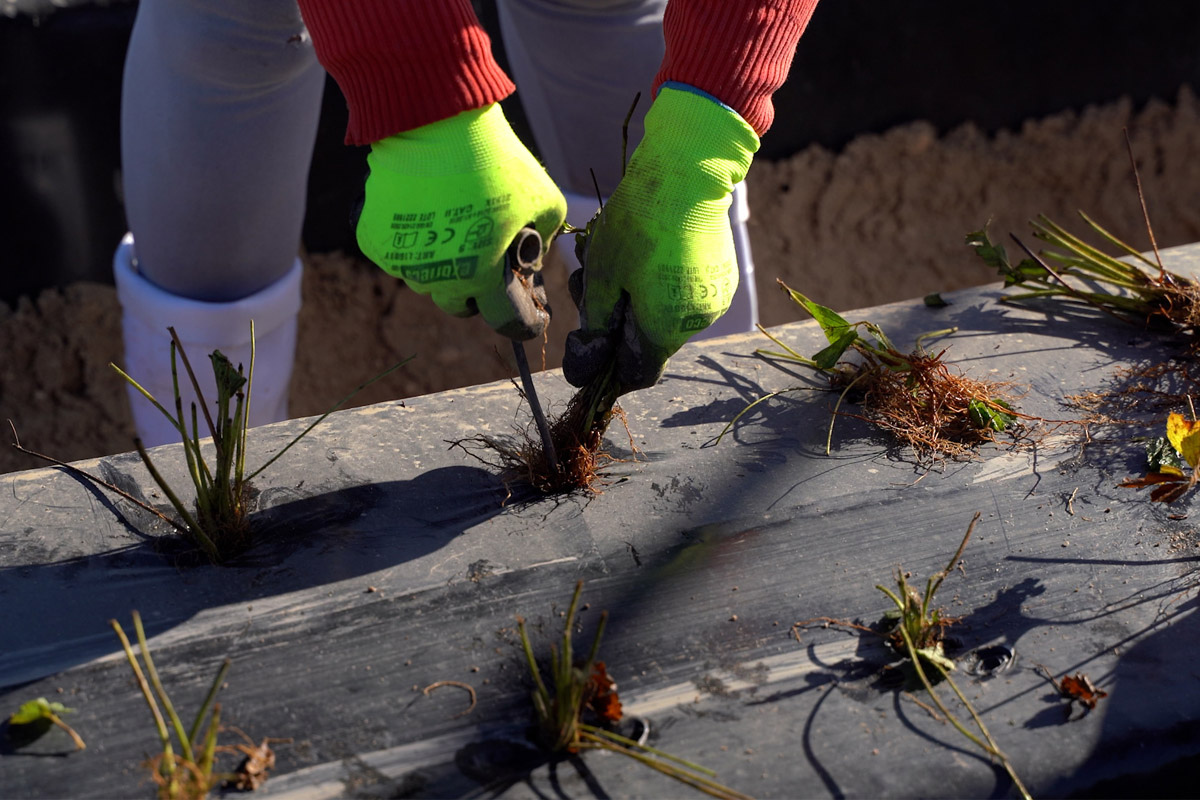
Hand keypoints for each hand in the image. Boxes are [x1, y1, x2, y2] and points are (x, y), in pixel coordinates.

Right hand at [355, 103, 565, 339]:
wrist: (433, 120)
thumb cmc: (494, 160)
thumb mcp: (544, 198)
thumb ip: (547, 236)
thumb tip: (533, 255)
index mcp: (481, 276)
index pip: (505, 320)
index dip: (523, 319)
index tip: (530, 314)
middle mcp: (437, 278)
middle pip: (460, 305)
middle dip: (477, 290)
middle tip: (485, 259)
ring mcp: (401, 262)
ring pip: (425, 279)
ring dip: (441, 264)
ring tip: (452, 225)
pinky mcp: (373, 240)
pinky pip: (396, 254)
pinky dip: (410, 240)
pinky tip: (423, 210)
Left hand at [563, 85, 759, 392]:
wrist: (688, 172)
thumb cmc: (638, 224)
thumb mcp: (602, 277)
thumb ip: (595, 328)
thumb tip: (584, 372)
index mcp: (666, 330)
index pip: (636, 373)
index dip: (607, 364)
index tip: (587, 340)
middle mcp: (696, 322)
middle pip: (648, 340)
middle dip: (616, 319)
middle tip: (588, 282)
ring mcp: (714, 297)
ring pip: (663, 314)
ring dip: (634, 296)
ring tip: (612, 258)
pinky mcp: (720, 275)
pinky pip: (682, 293)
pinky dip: (658, 282)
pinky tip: (643, 250)